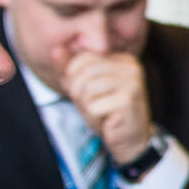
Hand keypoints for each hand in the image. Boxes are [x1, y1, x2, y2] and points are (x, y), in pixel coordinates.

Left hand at [57, 47, 151, 163]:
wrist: (131, 138)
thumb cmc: (108, 111)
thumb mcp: (85, 86)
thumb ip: (70, 68)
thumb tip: (55, 50)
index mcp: (123, 59)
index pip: (84, 57)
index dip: (73, 76)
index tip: (83, 92)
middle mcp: (131, 67)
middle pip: (84, 73)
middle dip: (78, 93)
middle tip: (91, 106)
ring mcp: (132, 83)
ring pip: (87, 89)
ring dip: (86, 107)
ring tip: (99, 113)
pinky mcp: (128, 101)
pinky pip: (93, 107)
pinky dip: (93, 118)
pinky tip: (105, 121)